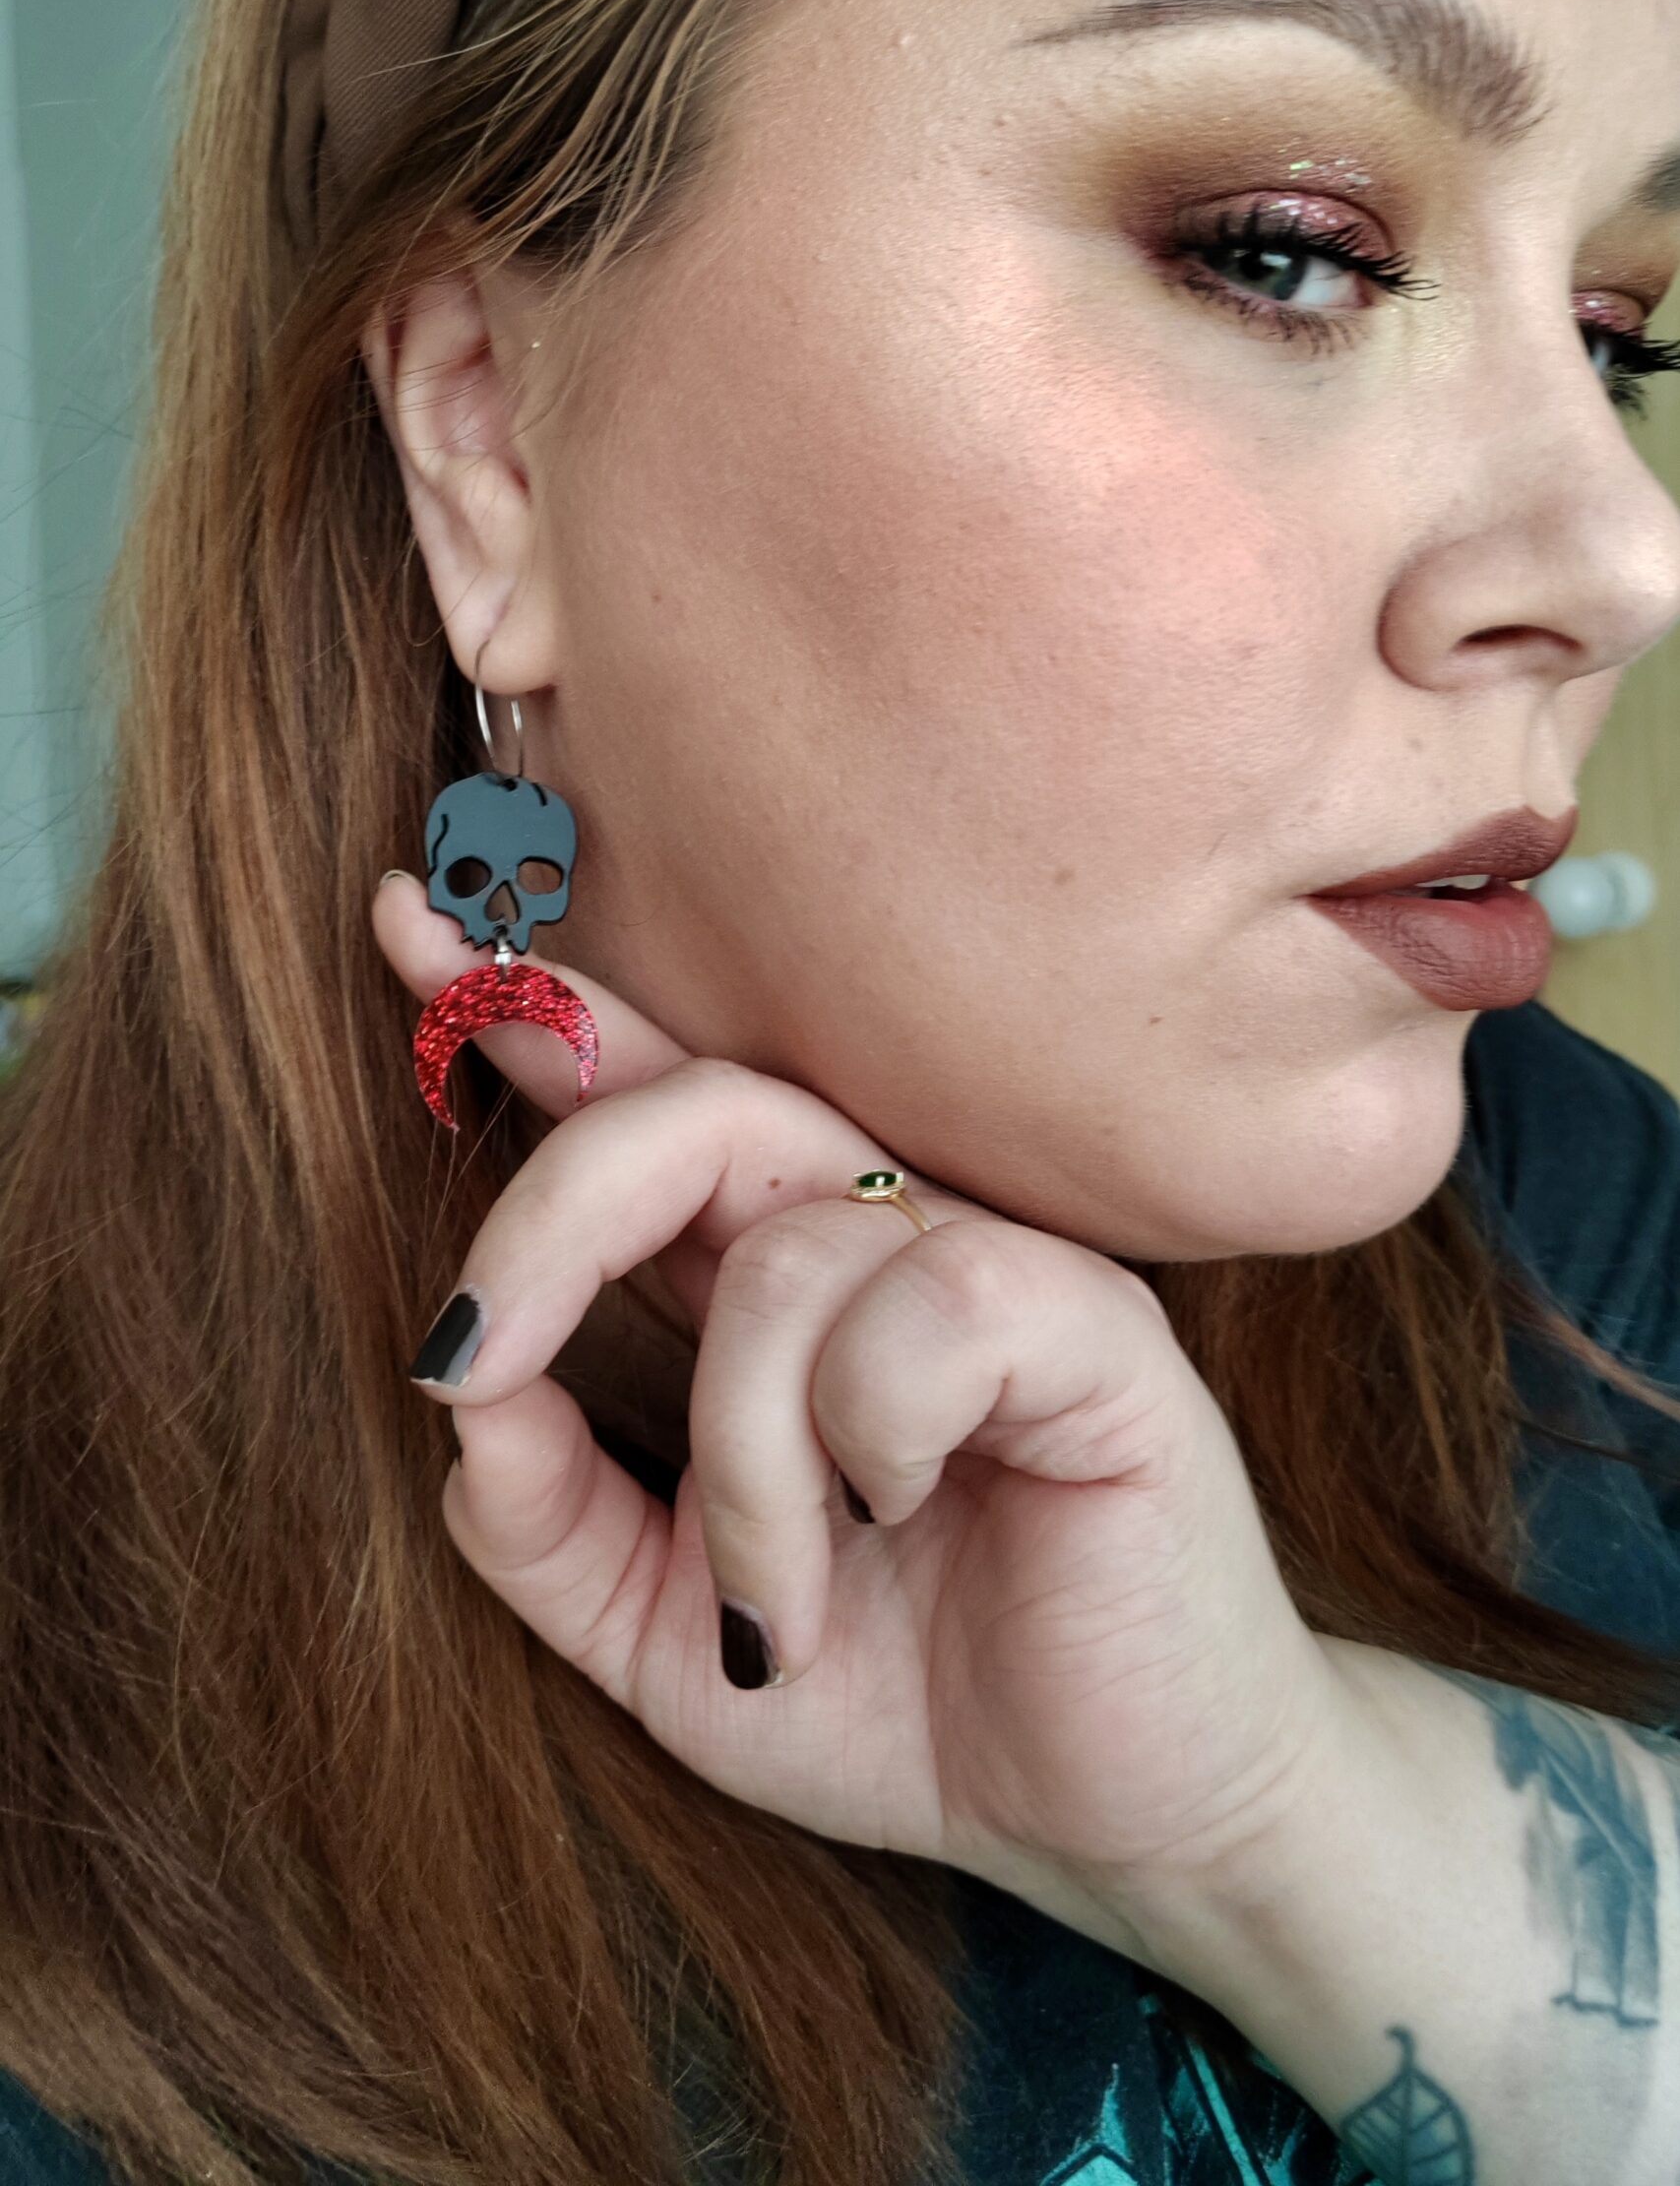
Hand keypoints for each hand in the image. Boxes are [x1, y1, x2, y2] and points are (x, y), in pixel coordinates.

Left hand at [373, 874, 1358, 1955]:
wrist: (1120, 1818)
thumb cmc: (912, 1698)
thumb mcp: (670, 1642)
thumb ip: (548, 1526)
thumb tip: (462, 1387)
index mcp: (781, 1288)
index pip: (650, 1106)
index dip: (537, 1014)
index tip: (407, 926)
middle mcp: (885, 1244)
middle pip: (703, 1108)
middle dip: (550, 1208)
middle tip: (467, 1357)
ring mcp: (997, 1269)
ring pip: (790, 1250)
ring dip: (743, 1458)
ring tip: (780, 1609)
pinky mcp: (1098, 1327)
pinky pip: (928, 1304)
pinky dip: (869, 1433)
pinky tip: (906, 1510)